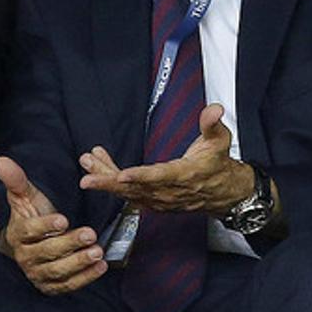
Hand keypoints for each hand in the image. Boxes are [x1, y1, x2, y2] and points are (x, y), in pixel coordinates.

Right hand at [0, 156, 106, 294]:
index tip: (64, 220)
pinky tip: (100, 266)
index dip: (45, 226)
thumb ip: (16, 180)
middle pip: (47, 252)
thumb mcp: (26, 197)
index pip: (29, 231)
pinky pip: (68, 285)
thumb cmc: (32, 215)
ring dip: (79, 262)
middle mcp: (25, 257)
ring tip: (98, 251)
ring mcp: (38, 274)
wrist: (33, 244)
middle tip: (91, 234)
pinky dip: (85, 278)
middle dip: (69, 243)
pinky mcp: (51, 287)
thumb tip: (0, 160)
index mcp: (17, 234)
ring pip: (58, 271)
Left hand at [78, 105, 253, 216]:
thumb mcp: (220, 141)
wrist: (225, 193)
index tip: (120, 176)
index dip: (139, 177)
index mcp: (184, 176)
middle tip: (87, 178)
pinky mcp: (153, 202)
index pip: (159, 177)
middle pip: (136, 189)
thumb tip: (214, 109)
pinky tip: (97, 169)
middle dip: (109, 183)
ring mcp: (160, 200)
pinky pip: (128, 195)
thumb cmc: (218, 165)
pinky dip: (111, 182)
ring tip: (87, 163)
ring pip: (128, 192)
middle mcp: (169, 192)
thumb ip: (213, 124)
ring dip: (105, 178)